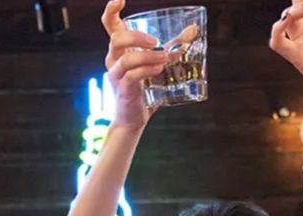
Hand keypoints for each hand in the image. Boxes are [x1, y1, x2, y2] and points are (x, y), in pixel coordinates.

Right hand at [102, 0, 168, 129]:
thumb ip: (171, 46)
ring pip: (125, 59)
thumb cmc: (145, 86)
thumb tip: (193, 31)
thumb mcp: (157, 62)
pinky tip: (159, 70)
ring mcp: (116, 75)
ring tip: (165, 58)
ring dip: (147, 56)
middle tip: (156, 41)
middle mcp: (113, 59)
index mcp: (120, 49)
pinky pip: (131, 77)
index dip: (111, 10)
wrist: (135, 116)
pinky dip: (146, 71)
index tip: (120, 0)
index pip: (109, 24)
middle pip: (116, 38)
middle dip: (136, 36)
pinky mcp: (123, 90)